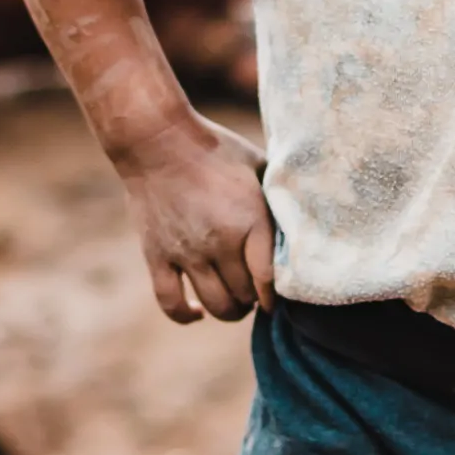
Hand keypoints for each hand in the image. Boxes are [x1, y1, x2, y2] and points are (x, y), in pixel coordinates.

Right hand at [114, 112, 274, 323]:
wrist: (156, 140)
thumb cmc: (213, 148)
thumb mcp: (258, 164)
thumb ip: (276, 196)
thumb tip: (297, 214)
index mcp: (250, 220)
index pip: (270, 279)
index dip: (276, 295)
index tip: (277, 296)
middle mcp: (220, 243)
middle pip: (244, 295)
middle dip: (253, 298)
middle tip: (253, 288)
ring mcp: (187, 253)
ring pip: (216, 305)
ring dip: (228, 309)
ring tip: (232, 299)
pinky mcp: (157, 257)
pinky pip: (170, 302)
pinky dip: (185, 315)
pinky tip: (196, 312)